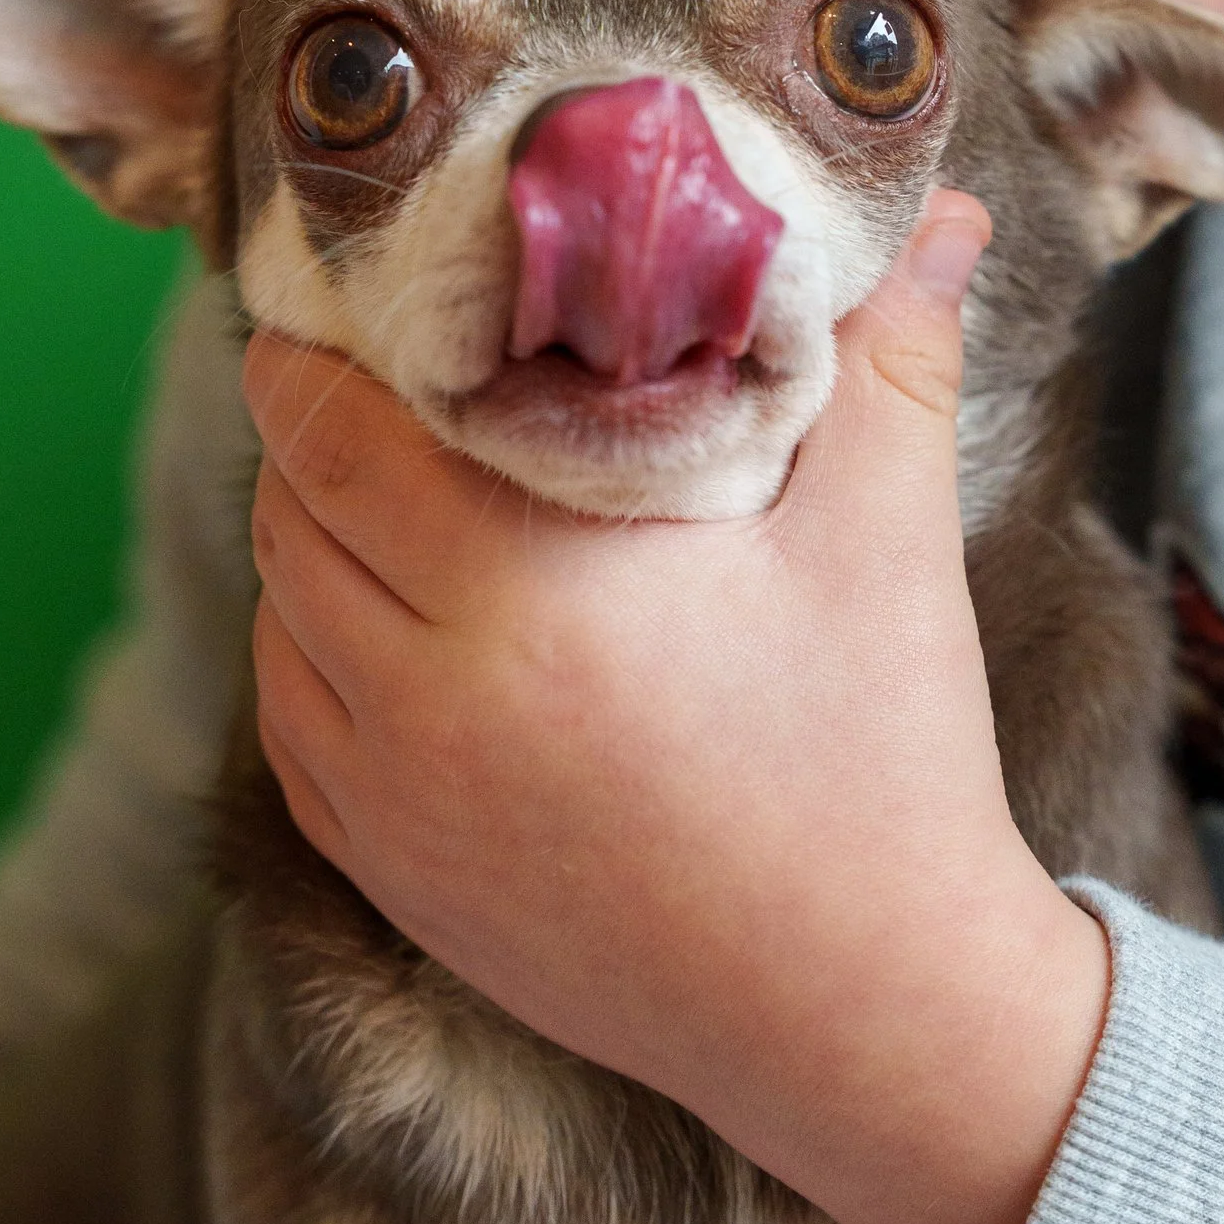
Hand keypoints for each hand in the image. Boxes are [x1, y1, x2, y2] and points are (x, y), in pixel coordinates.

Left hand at [243, 193, 1111, 1223]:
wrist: (867, 1015)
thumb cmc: (879, 759)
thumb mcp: (885, 536)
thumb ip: (889, 353)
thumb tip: (941, 208)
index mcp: (519, 587)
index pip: (331, 422)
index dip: (331, 336)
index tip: (374, 279)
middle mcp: (420, 692)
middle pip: (288, 502)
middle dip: (323, 420)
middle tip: (399, 357)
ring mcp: (392, 800)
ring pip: (282, 610)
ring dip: (317, 533)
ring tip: (403, 476)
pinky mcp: (393, 878)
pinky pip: (294, 727)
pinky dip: (321, 651)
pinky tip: (400, 614)